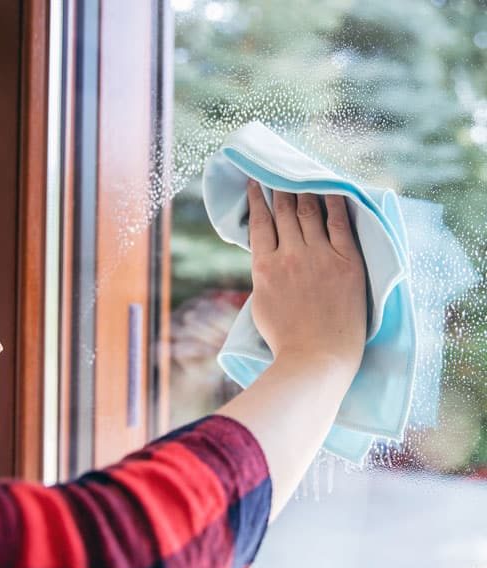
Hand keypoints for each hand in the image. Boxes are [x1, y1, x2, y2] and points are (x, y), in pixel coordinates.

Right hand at [247, 180, 365, 378]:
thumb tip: (268, 258)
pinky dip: (335, 202)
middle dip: (280, 189)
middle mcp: (290, 254)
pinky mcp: (346, 261)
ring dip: (304, 190)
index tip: (256, 184)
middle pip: (285, 211)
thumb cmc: (285, 338)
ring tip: (303, 177)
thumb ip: (263, 276)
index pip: (260, 222)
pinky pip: (340, 223)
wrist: (317, 357)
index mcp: (265, 266)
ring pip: (310, 212)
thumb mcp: (261, 304)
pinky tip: (332, 188)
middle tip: (280, 174)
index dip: (258, 199)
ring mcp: (320, 255)